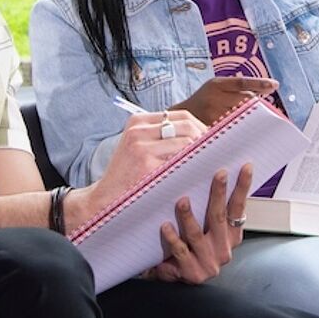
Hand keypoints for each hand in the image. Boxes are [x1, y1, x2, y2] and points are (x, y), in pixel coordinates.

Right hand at [71, 111, 205, 228]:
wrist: (103, 201)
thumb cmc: (127, 176)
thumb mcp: (138, 147)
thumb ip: (163, 137)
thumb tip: (203, 134)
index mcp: (138, 121)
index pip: (183, 116)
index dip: (201, 128)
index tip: (210, 143)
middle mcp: (138, 130)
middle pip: (188, 126)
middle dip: (206, 140)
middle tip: (215, 156)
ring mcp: (141, 147)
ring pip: (188, 143)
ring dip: (202, 155)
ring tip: (208, 166)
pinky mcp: (146, 165)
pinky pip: (181, 162)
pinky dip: (192, 168)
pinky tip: (197, 177)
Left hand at [152, 163, 255, 283]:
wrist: (178, 275)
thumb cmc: (193, 247)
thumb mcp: (208, 229)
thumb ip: (212, 208)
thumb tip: (214, 175)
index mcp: (231, 237)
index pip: (238, 208)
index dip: (242, 187)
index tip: (246, 168)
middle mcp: (223, 250)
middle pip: (219, 217)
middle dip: (219, 193)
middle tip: (219, 175)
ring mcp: (208, 263)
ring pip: (196, 234)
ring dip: (188, 216)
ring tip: (182, 201)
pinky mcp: (192, 272)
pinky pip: (180, 250)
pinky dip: (172, 237)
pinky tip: (165, 226)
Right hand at [173, 76, 278, 125]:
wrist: (182, 115)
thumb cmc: (205, 100)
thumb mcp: (217, 88)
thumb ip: (237, 88)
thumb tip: (268, 89)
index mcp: (216, 85)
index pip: (242, 82)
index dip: (259, 83)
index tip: (275, 85)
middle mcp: (214, 97)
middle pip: (244, 100)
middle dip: (257, 105)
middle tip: (268, 111)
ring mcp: (212, 114)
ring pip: (241, 115)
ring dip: (252, 118)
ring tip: (259, 122)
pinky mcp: (211, 128)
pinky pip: (232, 128)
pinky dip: (241, 129)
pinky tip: (247, 132)